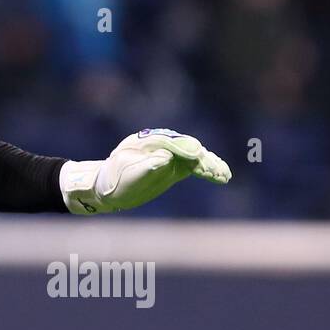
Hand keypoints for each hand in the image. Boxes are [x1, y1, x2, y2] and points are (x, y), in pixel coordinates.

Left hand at [59, 128, 230, 214]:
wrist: (106, 188)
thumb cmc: (113, 182)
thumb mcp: (126, 175)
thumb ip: (146, 166)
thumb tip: (166, 158)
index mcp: (145, 141)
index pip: (171, 142)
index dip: (185, 150)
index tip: (198, 159)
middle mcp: (159, 144)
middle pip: (187, 146)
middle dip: (202, 158)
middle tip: (214, 172)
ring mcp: (168, 154)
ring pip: (194, 155)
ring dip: (209, 164)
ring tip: (223, 176)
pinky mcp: (174, 166)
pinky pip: (194, 164)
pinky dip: (208, 169)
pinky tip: (221, 176)